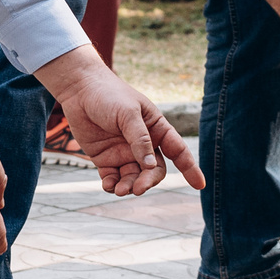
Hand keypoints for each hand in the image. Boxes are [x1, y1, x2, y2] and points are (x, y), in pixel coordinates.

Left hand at [39, 47, 205, 196]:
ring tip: (120, 190)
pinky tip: (108, 186)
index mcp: (156, 128)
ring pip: (134, 178)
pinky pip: (113, 178)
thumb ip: (140, 139)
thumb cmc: (108, 95)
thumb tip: (150, 166)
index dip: (190, 168)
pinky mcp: (105, 159)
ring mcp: (124, 152)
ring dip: (129, 186)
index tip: (200, 185)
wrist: (79, 89)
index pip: (178, 150)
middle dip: (148, 181)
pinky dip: (112, 185)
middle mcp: (143, 144)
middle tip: (138, 188)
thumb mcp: (128, 114)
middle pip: (154, 170)